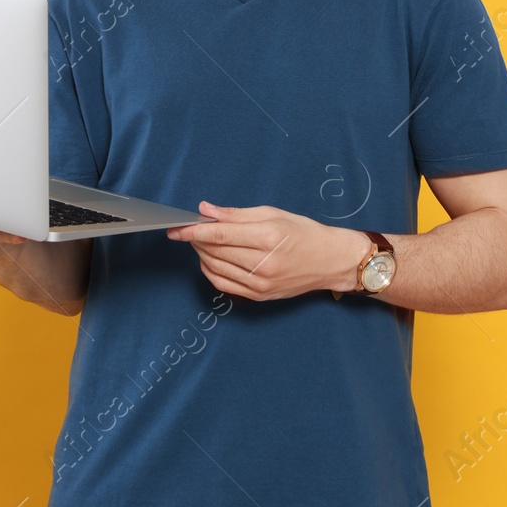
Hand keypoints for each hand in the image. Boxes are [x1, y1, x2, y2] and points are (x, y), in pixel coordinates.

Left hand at [166, 201, 368, 300]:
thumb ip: (236, 214)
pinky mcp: (259, 296)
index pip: (219, 234)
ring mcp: (260, 284)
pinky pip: (223, 285)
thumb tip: (206, 210)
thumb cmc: (304, 233)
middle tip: (189, 229)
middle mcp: (263, 264)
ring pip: (215, 269)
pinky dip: (210, 271)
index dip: (193, 231)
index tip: (176, 227)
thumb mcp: (272, 214)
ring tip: (200, 242)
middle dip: (196, 240)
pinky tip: (209, 260)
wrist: (330, 261)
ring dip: (201, 255)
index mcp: (267, 237)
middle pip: (215, 251)